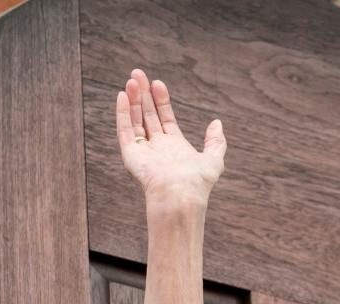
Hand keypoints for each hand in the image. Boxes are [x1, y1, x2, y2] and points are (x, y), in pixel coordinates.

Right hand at [116, 68, 225, 203]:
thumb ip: (215, 141)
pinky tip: (122, 96)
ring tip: (132, 79)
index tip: (158, 83)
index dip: (161, 100)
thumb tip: (217, 122)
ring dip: (133, 99)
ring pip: (135, 119)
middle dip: (143, 94)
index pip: (164, 118)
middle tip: (138, 73)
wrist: (181, 194)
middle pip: (148, 115)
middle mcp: (157, 148)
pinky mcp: (131, 155)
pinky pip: (124, 130)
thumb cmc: (198, 182)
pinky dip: (123, 113)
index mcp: (174, 147)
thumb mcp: (213, 159)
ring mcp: (143, 151)